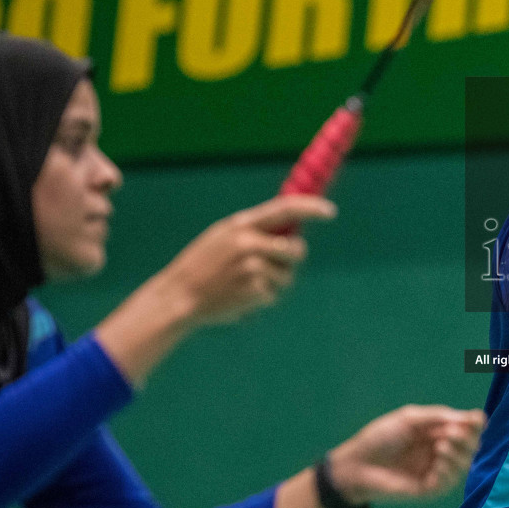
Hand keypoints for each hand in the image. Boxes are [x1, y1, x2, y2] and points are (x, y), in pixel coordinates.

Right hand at [156, 195, 335, 324]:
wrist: (178, 297)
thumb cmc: (203, 266)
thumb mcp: (223, 237)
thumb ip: (254, 231)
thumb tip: (293, 227)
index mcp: (241, 225)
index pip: (285, 209)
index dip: (311, 209)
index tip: (331, 211)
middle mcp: (249, 243)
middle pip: (296, 249)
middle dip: (292, 258)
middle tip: (274, 264)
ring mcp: (253, 267)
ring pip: (287, 276)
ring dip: (274, 283)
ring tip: (244, 283)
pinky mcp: (255, 291)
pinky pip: (274, 295)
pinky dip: (261, 298)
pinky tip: (238, 296)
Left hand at [327, 405, 485, 503]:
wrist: (357, 464)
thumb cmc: (380, 437)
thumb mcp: (410, 418)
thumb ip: (439, 416)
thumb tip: (473, 417)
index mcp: (436, 433)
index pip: (465, 428)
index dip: (474, 424)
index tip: (478, 420)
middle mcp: (440, 452)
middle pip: (470, 446)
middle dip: (467, 439)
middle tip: (452, 433)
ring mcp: (435, 472)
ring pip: (463, 465)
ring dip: (458, 454)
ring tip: (441, 446)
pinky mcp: (429, 490)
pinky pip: (449, 482)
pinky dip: (449, 471)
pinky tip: (438, 463)